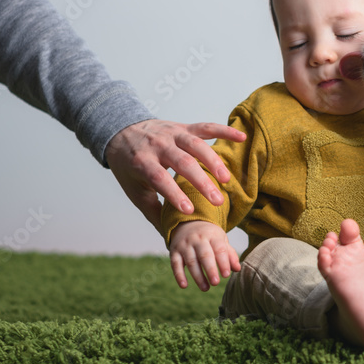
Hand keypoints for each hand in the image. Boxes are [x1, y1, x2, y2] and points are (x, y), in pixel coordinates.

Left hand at [105, 119, 245, 230]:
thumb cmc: (130, 166)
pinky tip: (241, 138)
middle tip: (217, 201)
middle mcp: (158, 145)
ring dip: (213, 161)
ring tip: (226, 179)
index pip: (160, 178)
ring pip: (196, 145)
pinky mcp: (184, 127)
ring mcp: (173, 134)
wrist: (121, 131)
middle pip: (182, 162)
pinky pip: (206, 127)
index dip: (174, 194)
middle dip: (201, 182)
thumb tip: (170, 236)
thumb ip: (153, 212)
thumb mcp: (134, 190)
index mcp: (142, 162)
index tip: (190, 211)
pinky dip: (224, 131)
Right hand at [169, 221, 240, 290]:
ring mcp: (185, 245)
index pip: (219, 249)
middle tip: (216, 282)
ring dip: (198, 276)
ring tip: (205, 288)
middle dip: (210, 270)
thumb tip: (237, 269)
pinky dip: (179, 275)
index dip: (223, 262)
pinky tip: (184, 286)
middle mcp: (197, 239)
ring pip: (191, 261)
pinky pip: (175, 264)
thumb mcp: (221, 240)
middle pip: (204, 255)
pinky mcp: (174, 251)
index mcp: (212, 235)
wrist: (188, 223)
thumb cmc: (209, 236)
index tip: (226, 275)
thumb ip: (229, 254)